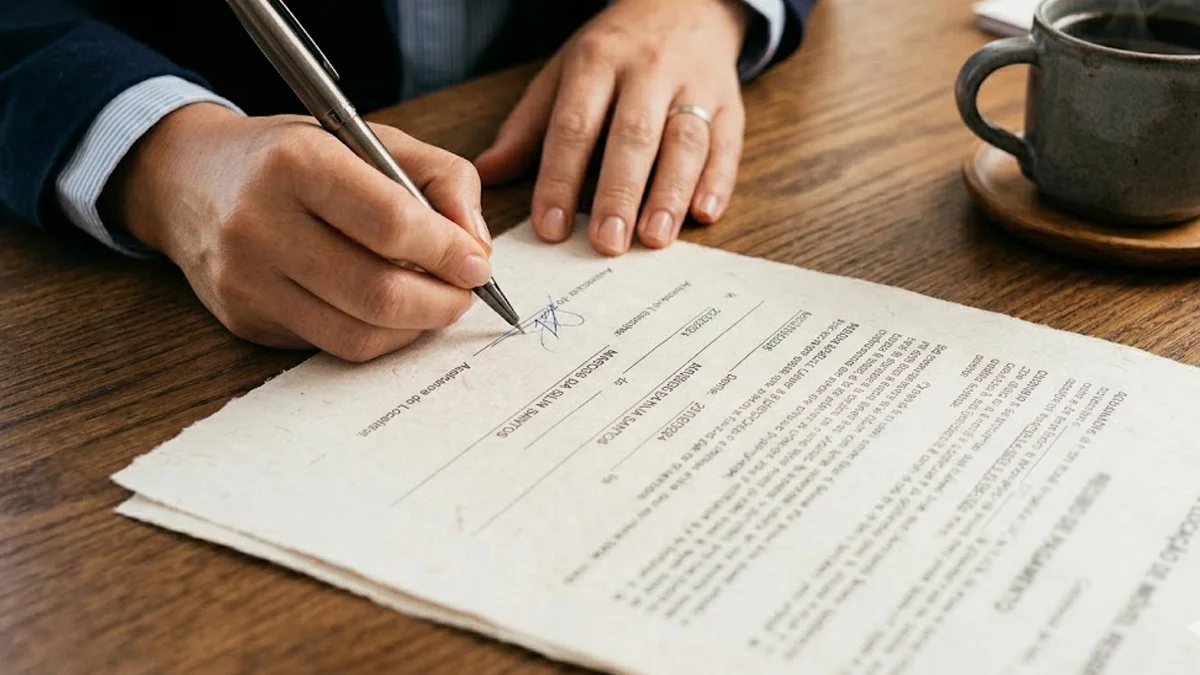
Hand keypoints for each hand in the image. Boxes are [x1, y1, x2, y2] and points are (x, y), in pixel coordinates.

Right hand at [110, 102, 493, 361]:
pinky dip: (377, 336)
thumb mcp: (368, 140)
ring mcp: (246, 280)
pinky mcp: (245, 320)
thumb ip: (440, 178)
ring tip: (434, 303)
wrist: (188, 181)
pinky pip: (331, 346)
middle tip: (465, 293)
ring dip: (415, 328)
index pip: (390, 222)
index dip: (446, 250)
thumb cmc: (294, 157)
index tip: (476, 263)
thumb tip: (476, 246)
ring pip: (357, 334)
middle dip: (441, 302)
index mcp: (295, 162)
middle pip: (377, 291)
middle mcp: (260, 222)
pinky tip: (389, 313)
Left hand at [474, 0, 749, 254]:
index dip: (561, 179)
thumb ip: (528, 128)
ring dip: (670, 193)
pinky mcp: (730, 101)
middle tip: (606, 243)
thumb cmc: (615, 51)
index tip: (551, 227)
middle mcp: (648, 70)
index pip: (575, 125)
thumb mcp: (563, 74)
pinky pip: (727, 142)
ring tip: (653, 238)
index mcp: (596, 63)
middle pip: (633, 135)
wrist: (684, 3)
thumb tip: (486, 174)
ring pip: (685, 141)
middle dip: (619, 192)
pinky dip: (718, 180)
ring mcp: (695, 84)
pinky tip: (704, 214)